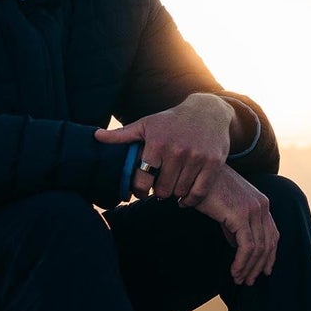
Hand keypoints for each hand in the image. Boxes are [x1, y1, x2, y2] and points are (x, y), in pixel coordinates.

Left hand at [95, 94, 233, 203]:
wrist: (208, 111)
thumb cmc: (172, 120)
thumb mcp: (147, 124)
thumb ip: (122, 135)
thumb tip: (96, 137)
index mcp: (157, 143)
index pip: (143, 180)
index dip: (139, 190)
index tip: (140, 192)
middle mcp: (177, 151)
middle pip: (162, 190)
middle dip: (158, 193)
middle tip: (159, 190)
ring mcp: (197, 157)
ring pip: (180, 191)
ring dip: (175, 195)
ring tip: (172, 189)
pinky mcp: (213, 163)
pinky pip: (198, 192)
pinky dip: (190, 200)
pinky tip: (185, 199)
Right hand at [190, 168, 279, 285]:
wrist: (195, 172)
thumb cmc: (206, 188)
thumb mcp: (225, 208)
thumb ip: (234, 224)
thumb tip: (236, 244)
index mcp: (261, 203)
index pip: (273, 234)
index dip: (270, 255)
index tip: (263, 271)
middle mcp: (262, 206)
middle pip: (269, 243)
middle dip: (259, 266)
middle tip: (249, 281)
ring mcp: (253, 210)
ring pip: (259, 248)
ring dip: (249, 268)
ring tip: (239, 280)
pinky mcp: (241, 215)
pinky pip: (247, 247)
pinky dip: (242, 263)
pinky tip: (234, 272)